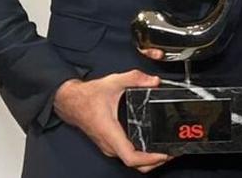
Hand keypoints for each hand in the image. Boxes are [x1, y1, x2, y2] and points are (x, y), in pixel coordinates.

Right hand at [53, 70, 170, 172]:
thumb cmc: (87, 97)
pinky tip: (151, 147)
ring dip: (148, 160)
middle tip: (171, 153)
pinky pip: (127, 156)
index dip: (149, 159)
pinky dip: (141, 156)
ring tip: (165, 151)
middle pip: (134, 164)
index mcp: (110, 132)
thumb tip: (154, 81)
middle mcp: (109, 144)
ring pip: (130, 162)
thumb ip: (135, 78)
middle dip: (154, 161)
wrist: (70, 101)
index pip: (130, 157)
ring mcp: (108, 146)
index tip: (163, 154)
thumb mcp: (113, 82)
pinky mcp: (109, 144)